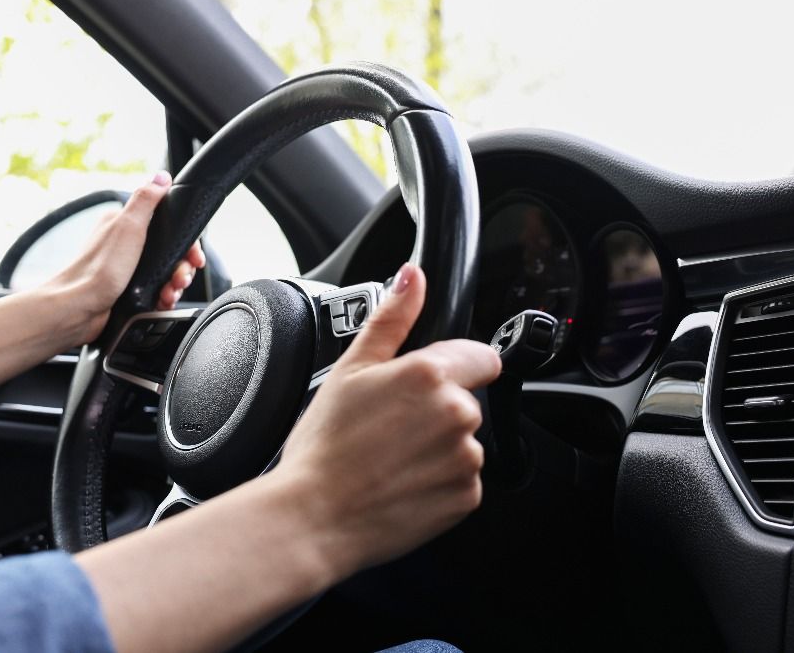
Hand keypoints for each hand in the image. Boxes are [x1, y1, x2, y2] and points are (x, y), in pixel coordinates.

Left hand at [45, 171, 205, 344]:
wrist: (78, 310)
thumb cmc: (98, 270)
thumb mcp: (127, 227)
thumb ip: (146, 200)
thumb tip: (162, 176)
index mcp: (125, 224)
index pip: (168, 226)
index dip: (186, 242)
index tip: (194, 257)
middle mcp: (126, 244)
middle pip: (171, 252)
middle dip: (182, 267)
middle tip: (180, 278)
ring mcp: (128, 268)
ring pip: (165, 273)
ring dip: (174, 284)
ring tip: (170, 293)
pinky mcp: (128, 290)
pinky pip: (156, 291)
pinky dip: (163, 297)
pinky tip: (162, 302)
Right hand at [276, 263, 501, 576]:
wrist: (313, 517)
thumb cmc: (323, 447)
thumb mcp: (350, 369)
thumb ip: (392, 317)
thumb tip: (413, 276)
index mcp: (431, 375)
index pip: (480, 356)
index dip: (452, 366)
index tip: (421, 387)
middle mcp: (458, 414)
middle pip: (465, 401)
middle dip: (436, 410)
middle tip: (388, 428)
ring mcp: (465, 459)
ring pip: (462, 442)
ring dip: (437, 448)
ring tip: (390, 459)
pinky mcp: (465, 497)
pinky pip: (461, 481)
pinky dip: (437, 483)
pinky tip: (399, 483)